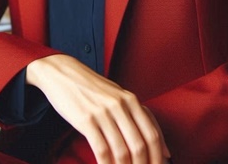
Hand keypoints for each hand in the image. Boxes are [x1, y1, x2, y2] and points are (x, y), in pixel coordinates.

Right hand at [26, 54, 169, 163]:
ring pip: (122, 152)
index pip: (153, 135)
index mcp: (131, 99)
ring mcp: (103, 112)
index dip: (157, 158)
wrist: (62, 72)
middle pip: (140, 146)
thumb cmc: (91, 87)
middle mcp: (120, 105)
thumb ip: (140, 117)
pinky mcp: (86, 120)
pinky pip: (101, 150)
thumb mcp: (118, 95)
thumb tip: (165, 151)